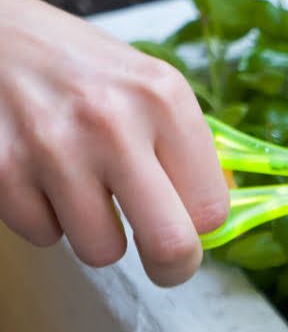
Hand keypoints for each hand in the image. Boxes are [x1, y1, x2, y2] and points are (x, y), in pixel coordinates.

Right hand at [0, 0, 229, 285]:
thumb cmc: (81, 65)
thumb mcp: (149, 84)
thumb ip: (187, 146)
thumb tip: (221, 212)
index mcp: (163, 98)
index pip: (212, 205)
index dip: (204, 226)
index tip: (192, 224)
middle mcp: (114, 123)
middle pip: (170, 244)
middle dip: (173, 266)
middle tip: (166, 262)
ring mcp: (54, 149)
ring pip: (102, 252)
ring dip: (98, 233)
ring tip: (88, 189)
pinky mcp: (2, 170)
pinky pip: (44, 236)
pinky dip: (47, 217)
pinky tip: (43, 176)